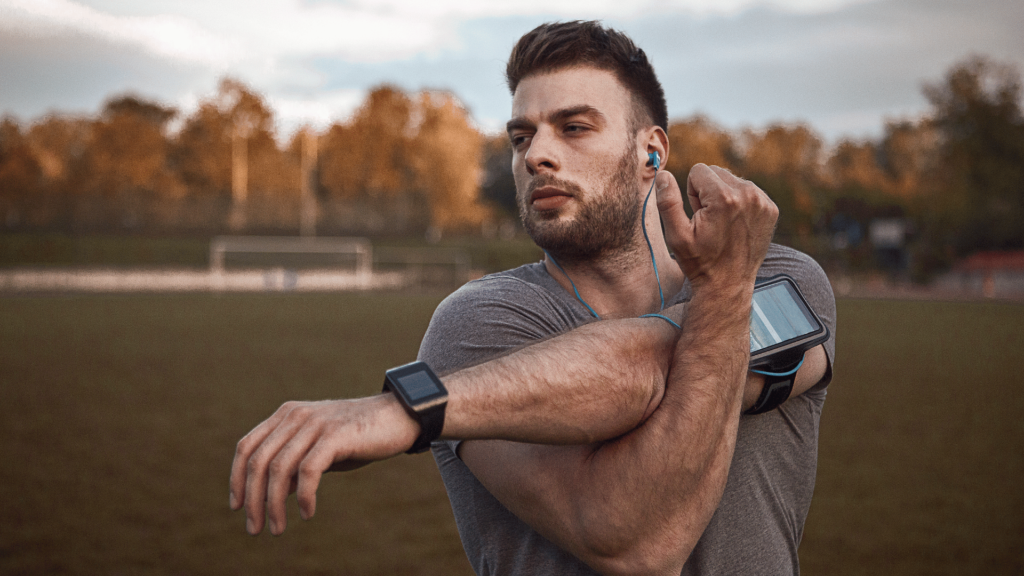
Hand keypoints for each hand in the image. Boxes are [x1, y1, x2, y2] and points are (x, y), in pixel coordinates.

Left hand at [229, 393, 418, 535]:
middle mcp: (296, 415)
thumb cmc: (358, 436)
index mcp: (286, 415)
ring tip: (276, 528)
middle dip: (253, 500)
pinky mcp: (335, 435)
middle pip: (258, 461)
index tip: (238, 507)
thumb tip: (271, 491)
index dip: (236, 479)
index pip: (247, 447)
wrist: (398, 416)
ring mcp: (315, 423)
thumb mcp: (319, 447)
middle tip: (255, 528)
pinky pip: (308, 471)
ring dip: (274, 504)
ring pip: (279, 469)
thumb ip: (295, 462)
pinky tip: (307, 513)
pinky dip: (304, 497)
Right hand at [655, 164, 777, 287]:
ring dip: (724, 196)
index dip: (691, 192)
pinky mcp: (771, 209)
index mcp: (724, 198)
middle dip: (708, 191)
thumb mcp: (677, 235)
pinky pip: (748, 191)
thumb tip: (663, 174)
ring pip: (732, 180)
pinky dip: (740, 203)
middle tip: (709, 221)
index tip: (698, 215)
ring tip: (722, 224)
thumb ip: (668, 202)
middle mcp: (748, 195)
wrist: (728, 284)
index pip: (699, 170)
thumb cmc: (699, 262)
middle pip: (716, 172)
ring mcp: (763, 202)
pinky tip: (736, 225)